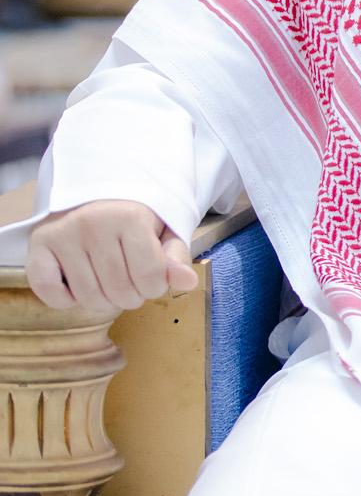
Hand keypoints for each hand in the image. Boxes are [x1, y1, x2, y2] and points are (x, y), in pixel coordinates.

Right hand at [25, 199, 197, 311]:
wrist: (96, 193)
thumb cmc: (134, 216)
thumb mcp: (163, 229)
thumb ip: (175, 256)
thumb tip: (187, 282)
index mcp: (130, 217)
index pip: (151, 277)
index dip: (156, 287)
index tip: (153, 279)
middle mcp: (93, 224)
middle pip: (120, 291)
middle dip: (132, 297)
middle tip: (131, 284)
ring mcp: (63, 234)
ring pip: (88, 296)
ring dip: (103, 302)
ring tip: (109, 286)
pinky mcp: (38, 244)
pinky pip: (48, 290)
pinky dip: (64, 300)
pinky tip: (78, 288)